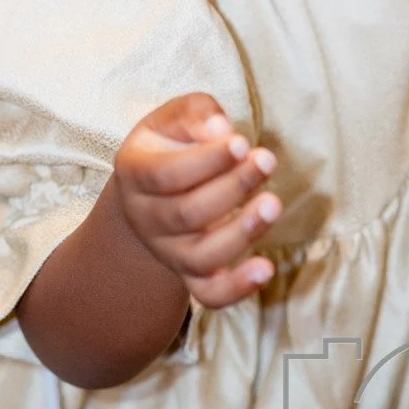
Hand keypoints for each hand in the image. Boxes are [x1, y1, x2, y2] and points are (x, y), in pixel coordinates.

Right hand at [114, 92, 279, 308]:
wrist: (157, 189)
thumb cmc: (174, 143)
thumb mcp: (176, 117)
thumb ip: (197, 114)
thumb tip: (220, 129)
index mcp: (135, 173)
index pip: (165, 174)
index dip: (206, 161)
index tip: (242, 143)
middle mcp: (146, 218)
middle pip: (186, 214)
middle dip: (232, 187)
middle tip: (266, 160)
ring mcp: (168, 251)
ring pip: (200, 256)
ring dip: (240, 232)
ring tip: (272, 204)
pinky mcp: (191, 274)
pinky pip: (209, 294)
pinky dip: (237, 288)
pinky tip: (266, 269)